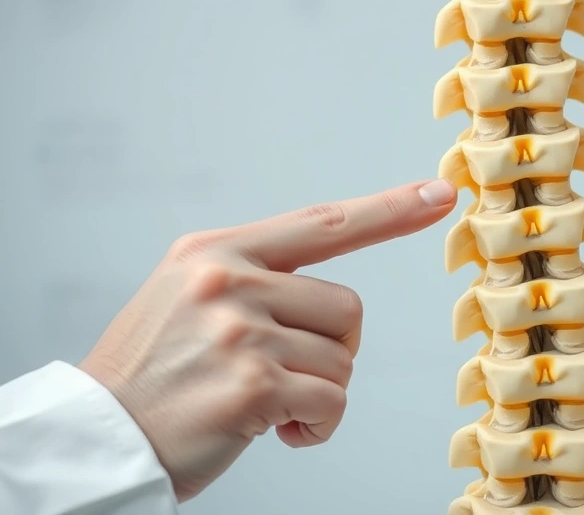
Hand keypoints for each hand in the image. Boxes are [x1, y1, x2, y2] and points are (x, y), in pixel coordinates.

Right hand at [77, 179, 456, 500]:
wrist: (96, 438)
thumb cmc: (151, 375)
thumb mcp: (187, 298)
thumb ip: (254, 281)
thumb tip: (324, 298)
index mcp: (215, 253)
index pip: (322, 224)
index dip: (388, 210)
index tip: (438, 194)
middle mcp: (228, 281)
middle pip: (346, 308)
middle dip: (330, 351)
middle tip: (281, 376)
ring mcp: (240, 331)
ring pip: (341, 360)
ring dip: (318, 393)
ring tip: (266, 405)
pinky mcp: (253, 383)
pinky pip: (331, 402)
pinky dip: (316, 425)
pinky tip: (276, 429)